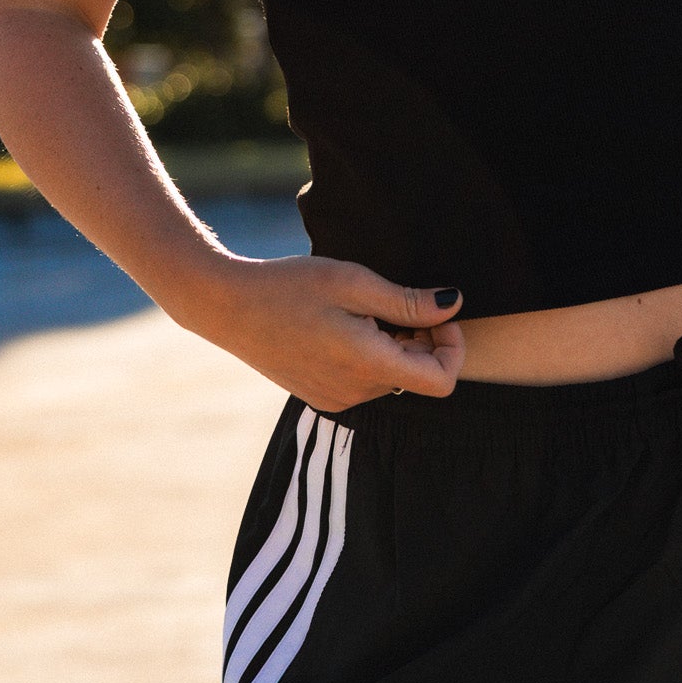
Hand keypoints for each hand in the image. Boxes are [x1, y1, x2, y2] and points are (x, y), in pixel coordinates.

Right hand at [175, 253, 464, 408]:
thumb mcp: (353, 282)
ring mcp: (336, 400)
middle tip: (390, 301)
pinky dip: (368, 357)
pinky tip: (340, 327)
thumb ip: (407, 301)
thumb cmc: (290, 286)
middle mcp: (355, 394)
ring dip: (392, 346)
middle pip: (416, 376)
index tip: (435, 315)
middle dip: (419, 339)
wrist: (228, 306)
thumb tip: (454, 305)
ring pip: (390, 378)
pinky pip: (364, 383)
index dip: (451, 347)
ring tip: (360, 311)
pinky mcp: (320, 397)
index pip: (441, 381)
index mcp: (368, 366)